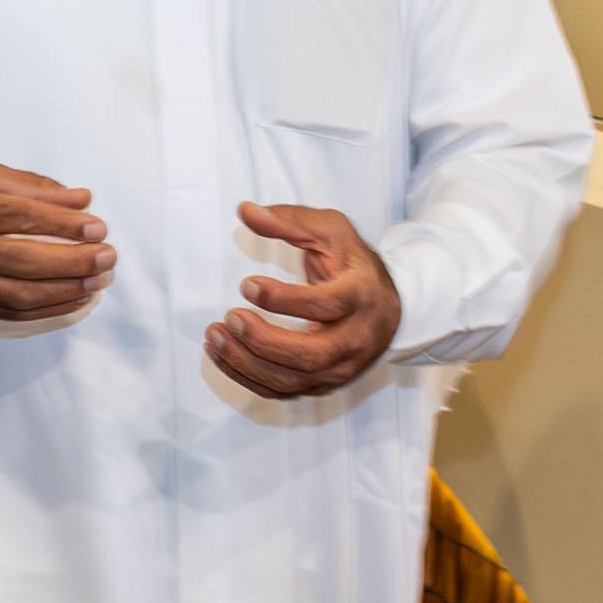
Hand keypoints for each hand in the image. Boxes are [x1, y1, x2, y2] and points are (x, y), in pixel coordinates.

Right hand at [0, 165, 113, 320]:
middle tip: (107, 257)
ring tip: (98, 281)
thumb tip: (82, 200)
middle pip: (27, 260)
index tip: (98, 228)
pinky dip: (49, 309)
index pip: (23, 217)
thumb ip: (34, 187)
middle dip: (74, 261)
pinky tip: (74, 299)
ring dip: (67, 290)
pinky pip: (13, 313)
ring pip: (23, 293)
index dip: (65, 225)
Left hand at [205, 202, 401, 399]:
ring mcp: (341, 367)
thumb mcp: (330, 232)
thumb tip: (245, 211)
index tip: (246, 284)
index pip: (325, 306)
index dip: (283, 299)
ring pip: (293, 380)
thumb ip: (289, 220)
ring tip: (214, 336)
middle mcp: (355, 339)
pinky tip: (220, 354)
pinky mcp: (324, 384)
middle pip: (310, 355)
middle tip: (229, 317)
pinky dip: (247, 378)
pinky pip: (283, 391)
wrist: (388, 307)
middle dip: (263, 341)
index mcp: (362, 296)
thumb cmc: (353, 266)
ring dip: (246, 362)